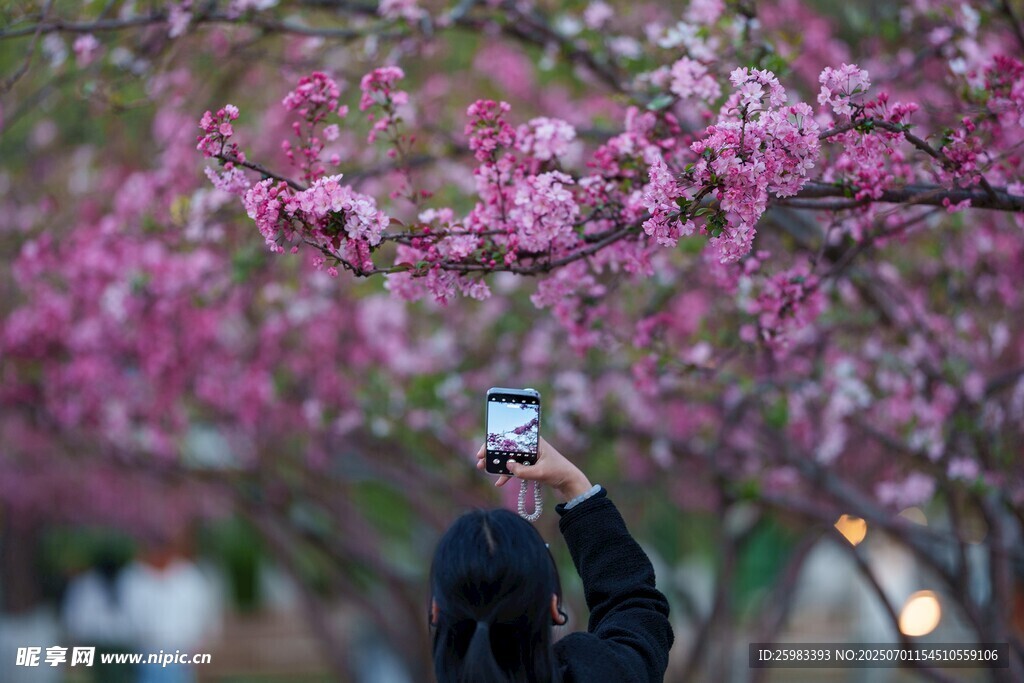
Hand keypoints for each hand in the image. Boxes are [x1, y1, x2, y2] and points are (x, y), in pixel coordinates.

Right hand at [476, 437, 592, 501]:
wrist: (569, 481)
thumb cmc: (558, 472)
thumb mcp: (540, 472)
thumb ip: (523, 471)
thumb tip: (508, 465)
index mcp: (532, 440)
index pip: (510, 438)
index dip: (494, 443)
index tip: (483, 451)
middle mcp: (529, 445)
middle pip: (506, 447)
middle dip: (492, 454)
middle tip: (480, 462)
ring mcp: (528, 455)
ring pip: (508, 457)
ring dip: (497, 464)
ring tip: (484, 469)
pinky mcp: (529, 464)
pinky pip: (514, 467)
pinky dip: (506, 474)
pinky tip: (499, 482)